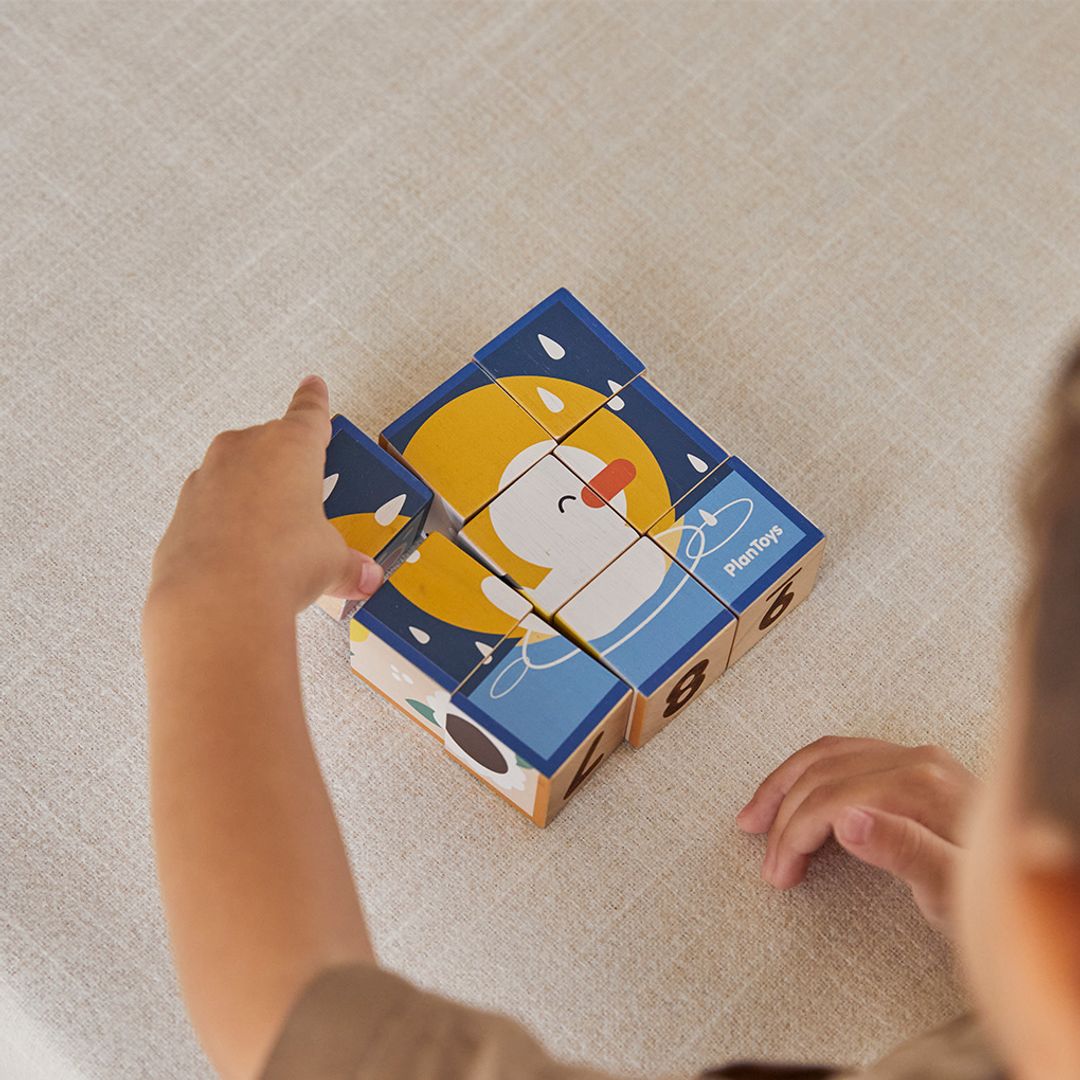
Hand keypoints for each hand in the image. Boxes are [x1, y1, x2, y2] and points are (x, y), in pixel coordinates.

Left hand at [146, 375, 382, 615]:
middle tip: (306, 500)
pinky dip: (226, 526)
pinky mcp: (181, 512)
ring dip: (254, 498)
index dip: (314, 400)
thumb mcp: (331, 563)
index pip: (309, 412)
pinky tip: (243, 558)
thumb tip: (363, 578)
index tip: (312, 385)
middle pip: (271, 444)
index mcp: (292, 446)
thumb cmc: (279, 563)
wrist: (217, 599)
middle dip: (287, 468)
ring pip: (236, 476)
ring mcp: (207, 478)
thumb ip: (348, 566)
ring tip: (275, 539)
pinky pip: (211, 509)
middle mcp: (245, 450)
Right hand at [736, 736, 979, 929]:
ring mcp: (914, 758)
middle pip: (823, 775)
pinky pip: (846, 753)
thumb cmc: (1000, 893)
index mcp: (919, 787)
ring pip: (827, 754)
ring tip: (755, 815)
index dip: (795, 835)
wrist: (1040, 879)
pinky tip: (796, 790)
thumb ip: (904, 852)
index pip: (831, 799)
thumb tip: (848, 820)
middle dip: (784, 818)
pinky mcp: (915, 765)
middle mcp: (914, 761)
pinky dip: (810, 771)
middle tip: (768, 861)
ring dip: (785, 784)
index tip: (780, 872)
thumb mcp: (955, 889)